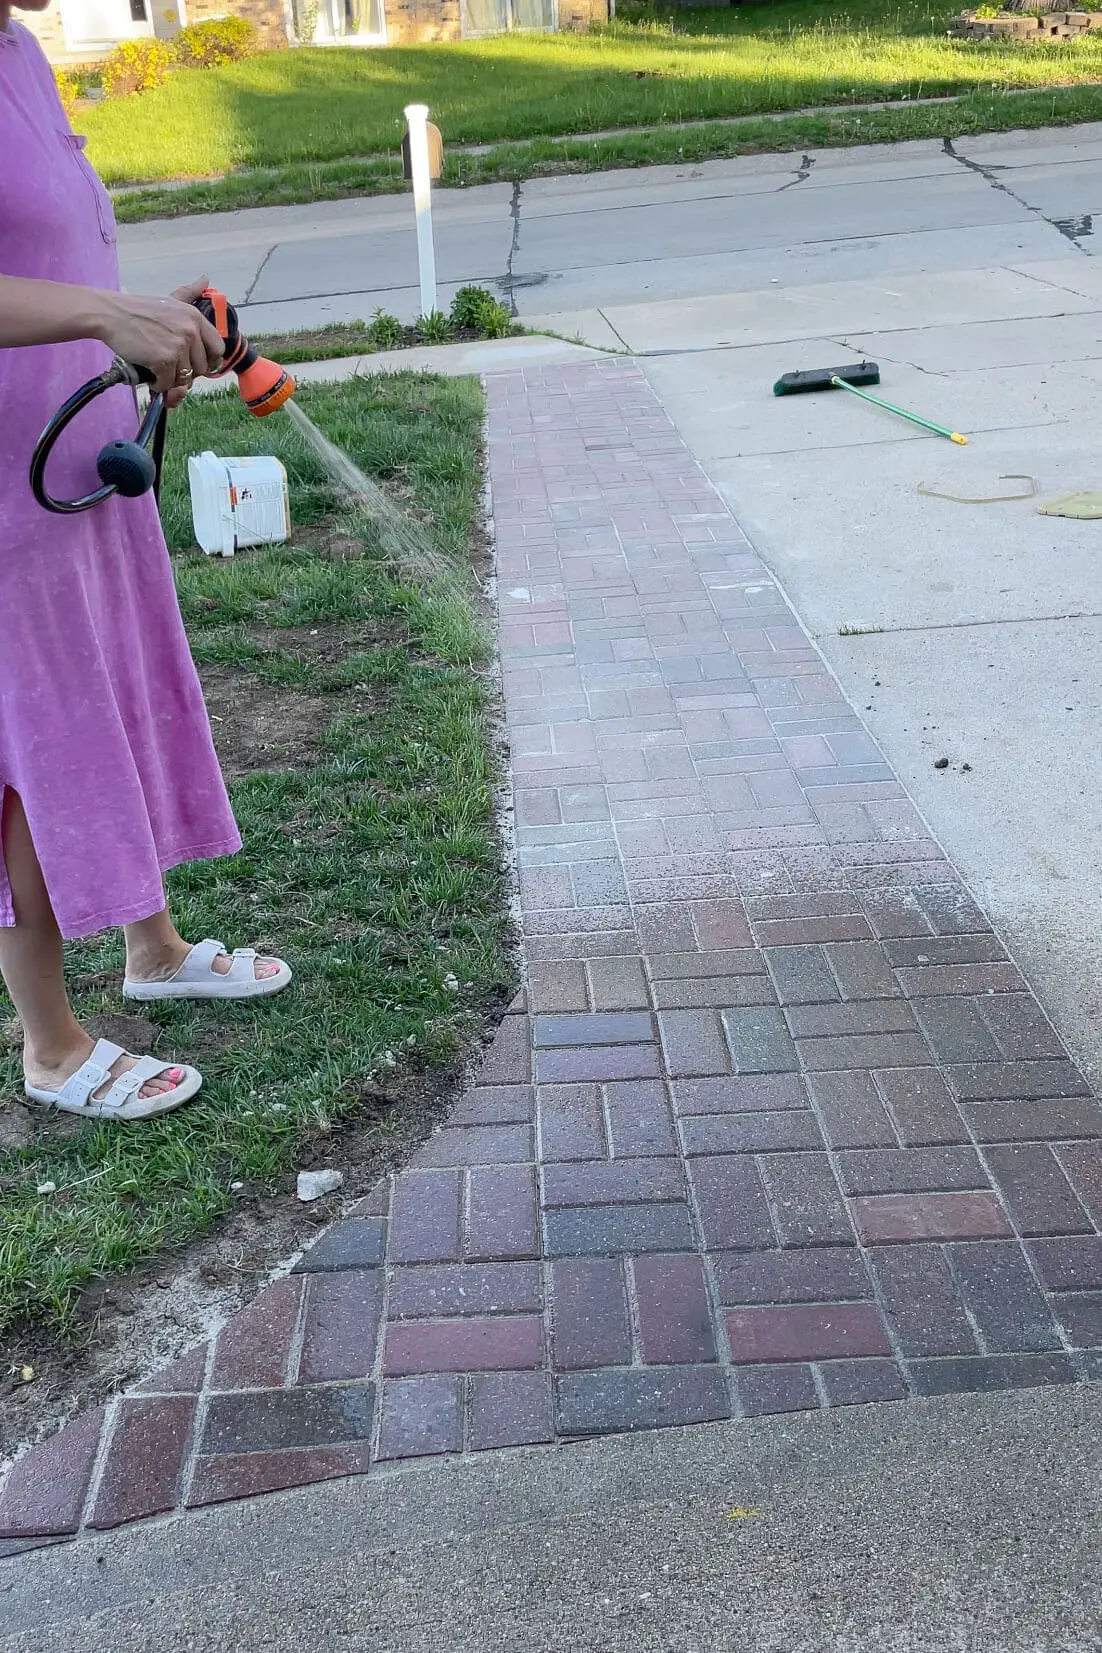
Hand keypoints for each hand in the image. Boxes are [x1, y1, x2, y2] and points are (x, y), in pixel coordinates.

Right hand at [94, 274, 223, 396]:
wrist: (110, 314)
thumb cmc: (137, 308)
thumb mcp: (169, 298)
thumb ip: (190, 292)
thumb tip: (205, 279)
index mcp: (195, 317)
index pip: (218, 348)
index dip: (210, 360)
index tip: (199, 364)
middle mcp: (190, 331)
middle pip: (202, 368)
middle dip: (187, 372)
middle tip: (170, 365)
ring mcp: (178, 346)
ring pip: (185, 378)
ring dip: (171, 379)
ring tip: (157, 367)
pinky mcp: (164, 360)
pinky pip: (168, 383)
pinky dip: (157, 383)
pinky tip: (149, 373)